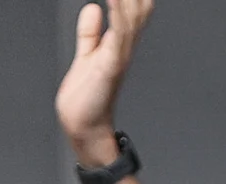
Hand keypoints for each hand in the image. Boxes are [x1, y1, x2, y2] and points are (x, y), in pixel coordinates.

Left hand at [56, 0, 151, 160]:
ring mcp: (120, 54)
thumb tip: (93, 8)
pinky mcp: (111, 64)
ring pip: (133, 14)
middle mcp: (125, 45)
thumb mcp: (87, 55)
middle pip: (141, 5)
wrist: (83, 129)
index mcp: (121, 41)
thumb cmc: (86, 98)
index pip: (135, 5)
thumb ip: (90, 33)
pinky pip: (119, 32)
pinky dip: (118, 11)